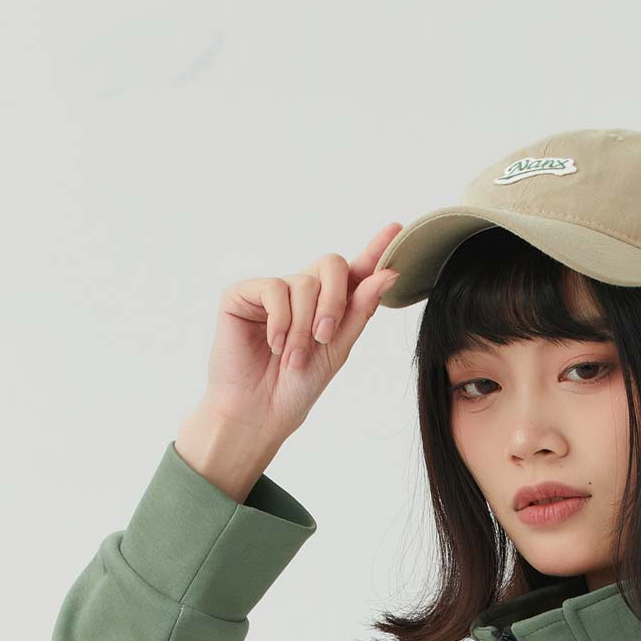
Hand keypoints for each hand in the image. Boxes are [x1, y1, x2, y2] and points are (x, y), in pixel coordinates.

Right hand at [178, 221, 404, 497]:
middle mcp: (301, 292)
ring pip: (304, 283)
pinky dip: (280, 320)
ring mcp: (272, 291)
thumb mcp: (336, 350)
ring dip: (303, 327)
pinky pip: (274, 289)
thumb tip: (387, 275)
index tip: (397, 228)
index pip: (355, 272)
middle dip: (334, 300)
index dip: (375, 250)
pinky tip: (274, 344)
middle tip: (324, 337)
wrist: (258, 412)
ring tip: (292, 358)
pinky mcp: (243, 294)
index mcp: (328, 306)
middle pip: (331, 265)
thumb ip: (359, 311)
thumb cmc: (295, 388)